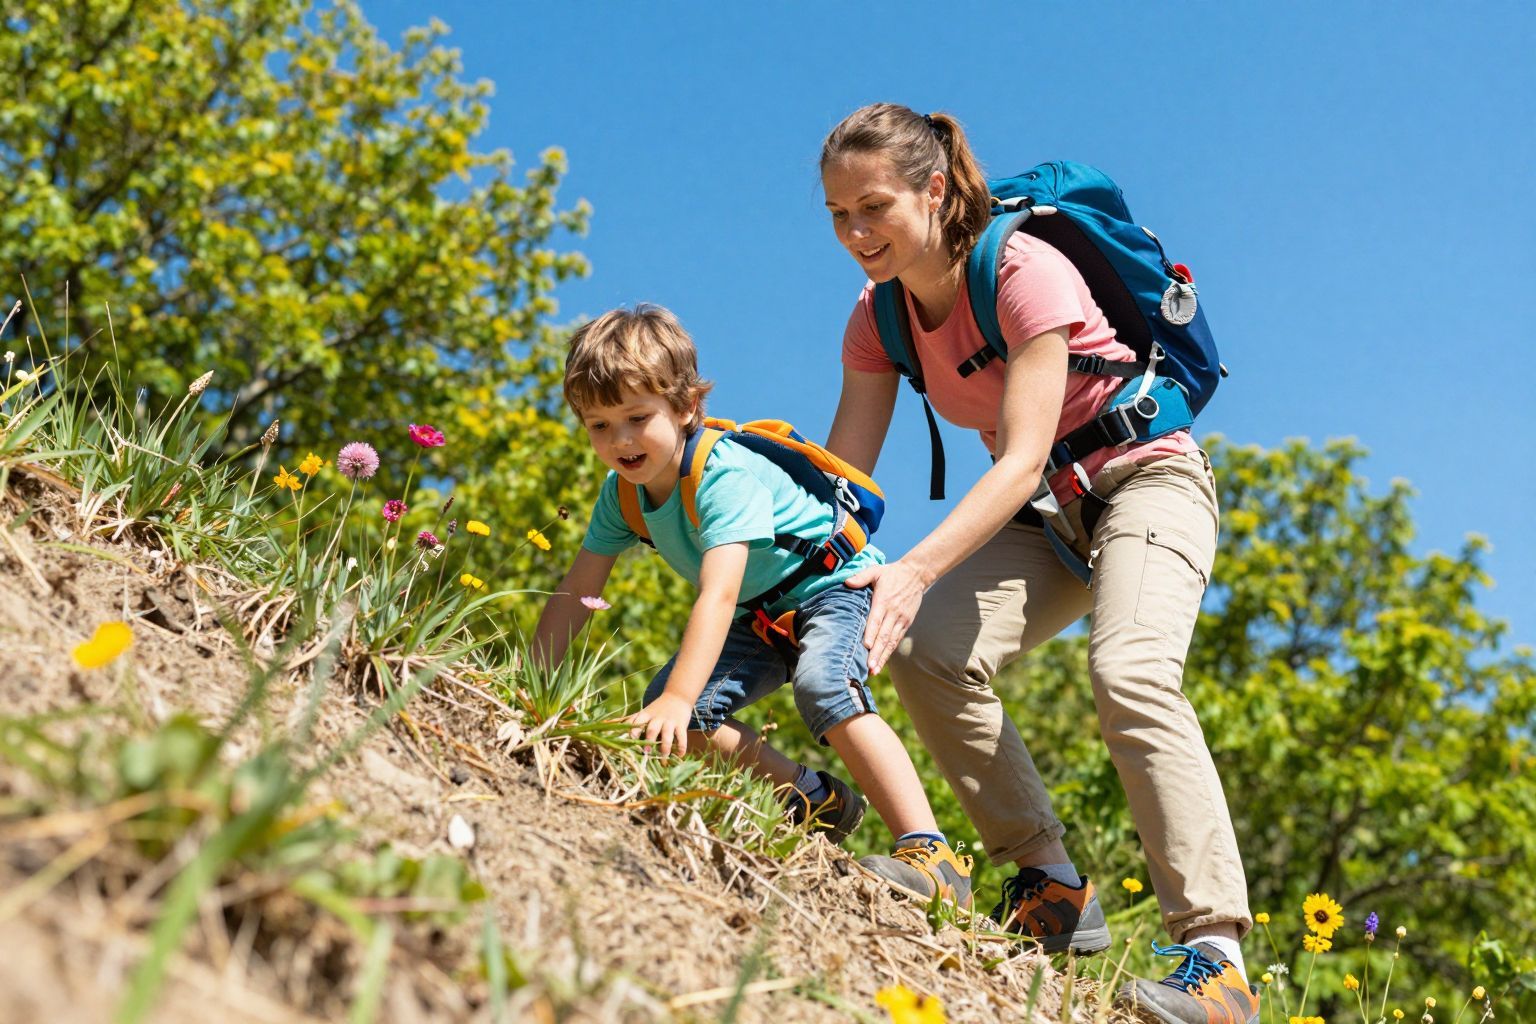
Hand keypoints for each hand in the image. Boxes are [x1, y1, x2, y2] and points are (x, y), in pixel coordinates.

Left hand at [625, 692, 695, 757]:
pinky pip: (682, 736)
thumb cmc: (657, 709)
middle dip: (649, 741)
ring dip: (665, 747)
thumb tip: (609, 727)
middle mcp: (657, 718)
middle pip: (652, 729)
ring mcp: (670, 721)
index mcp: (646, 715)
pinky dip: (681, 746)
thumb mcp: (644, 712)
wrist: (678, 696)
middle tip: (645, 753)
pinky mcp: (681, 724)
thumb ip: (631, 721)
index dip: (633, 731)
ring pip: (667, 734)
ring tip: (664, 758)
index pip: (638, 722)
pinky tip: (680, 755)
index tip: (630, 740)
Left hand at [844, 558, 929, 673]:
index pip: (876, 620)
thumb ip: (861, 577)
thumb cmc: (892, 573)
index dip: (871, 634)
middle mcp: (894, 612)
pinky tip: (882, 661)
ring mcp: (901, 619)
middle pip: (884, 636)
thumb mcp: (876, 570)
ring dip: (883, 656)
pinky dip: (889, 651)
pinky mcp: (906, 622)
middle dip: (876, 653)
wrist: (916, 574)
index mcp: (884, 600)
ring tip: (875, 670)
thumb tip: (846, 582)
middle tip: (869, 668)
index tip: (865, 647)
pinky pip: (897, 639)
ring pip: (891, 641)